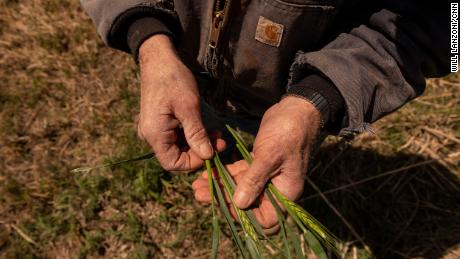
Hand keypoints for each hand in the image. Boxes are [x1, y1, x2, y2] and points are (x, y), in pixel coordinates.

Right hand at [137, 35, 224, 170]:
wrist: (159, 60)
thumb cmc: (173, 80)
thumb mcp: (189, 107)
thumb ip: (197, 133)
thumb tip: (208, 155)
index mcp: (155, 134)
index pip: (173, 163)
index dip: (193, 162)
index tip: (212, 152)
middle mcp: (151, 136)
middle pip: (176, 156)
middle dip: (200, 151)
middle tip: (221, 141)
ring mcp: (155, 130)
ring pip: (178, 146)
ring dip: (198, 142)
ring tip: (217, 134)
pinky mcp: (160, 123)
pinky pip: (176, 136)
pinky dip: (191, 135)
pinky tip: (206, 128)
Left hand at [192, 96, 320, 230]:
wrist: (296, 109)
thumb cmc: (287, 133)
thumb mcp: (269, 156)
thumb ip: (254, 180)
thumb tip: (239, 204)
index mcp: (285, 193)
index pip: (266, 219)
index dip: (244, 217)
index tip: (223, 205)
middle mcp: (277, 189)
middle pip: (248, 204)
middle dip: (224, 200)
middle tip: (199, 194)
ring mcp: (268, 176)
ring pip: (241, 188)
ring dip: (220, 186)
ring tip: (198, 185)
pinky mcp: (259, 163)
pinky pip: (241, 174)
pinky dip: (226, 174)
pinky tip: (209, 172)